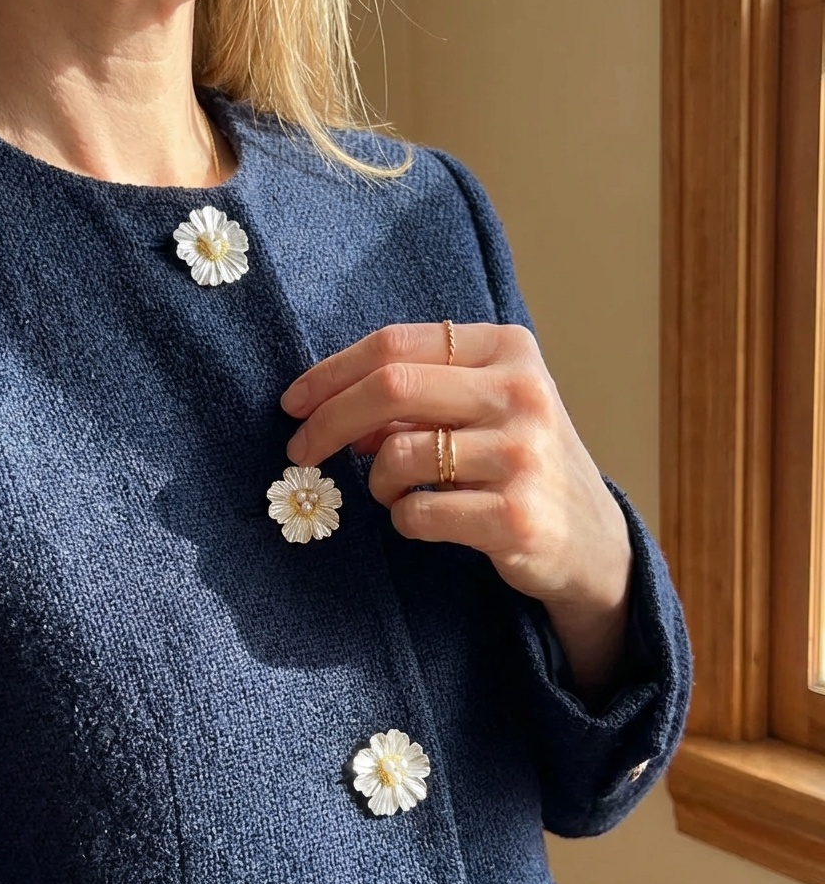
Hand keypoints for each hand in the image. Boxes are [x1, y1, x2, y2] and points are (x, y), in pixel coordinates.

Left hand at [280, 322, 632, 688]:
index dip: (330, 373)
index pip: (395, 344)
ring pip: (398, 455)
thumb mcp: (479, 409)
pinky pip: (417, 513)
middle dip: (327, 422)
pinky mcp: (516, 517)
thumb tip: (327, 406)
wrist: (589, 538)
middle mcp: (521, 392)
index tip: (293, 403)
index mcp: (507, 349)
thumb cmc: (518, 462)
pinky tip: (422, 518)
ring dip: (376, 481)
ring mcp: (523, 454)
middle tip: (300, 451)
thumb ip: (415, 397)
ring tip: (395, 492)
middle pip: (390, 387)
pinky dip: (402, 519)